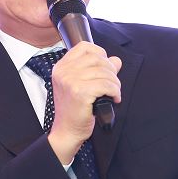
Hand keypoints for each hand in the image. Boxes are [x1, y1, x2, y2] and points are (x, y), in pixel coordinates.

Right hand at [47, 42, 121, 163]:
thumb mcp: (83, 85)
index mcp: (61, 67)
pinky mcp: (80, 92)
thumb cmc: (75, 110)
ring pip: (104, 72)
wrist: (67, 131)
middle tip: (113, 85)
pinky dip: (115, 91)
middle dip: (111, 71)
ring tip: (114, 93)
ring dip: (115, 83)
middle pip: (98, 58)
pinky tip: (114, 99)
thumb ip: (99, 70)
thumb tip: (116, 60)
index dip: (100, 53)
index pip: (84, 47)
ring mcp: (70, 81)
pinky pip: (106, 84)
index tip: (105, 67)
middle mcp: (63, 71)